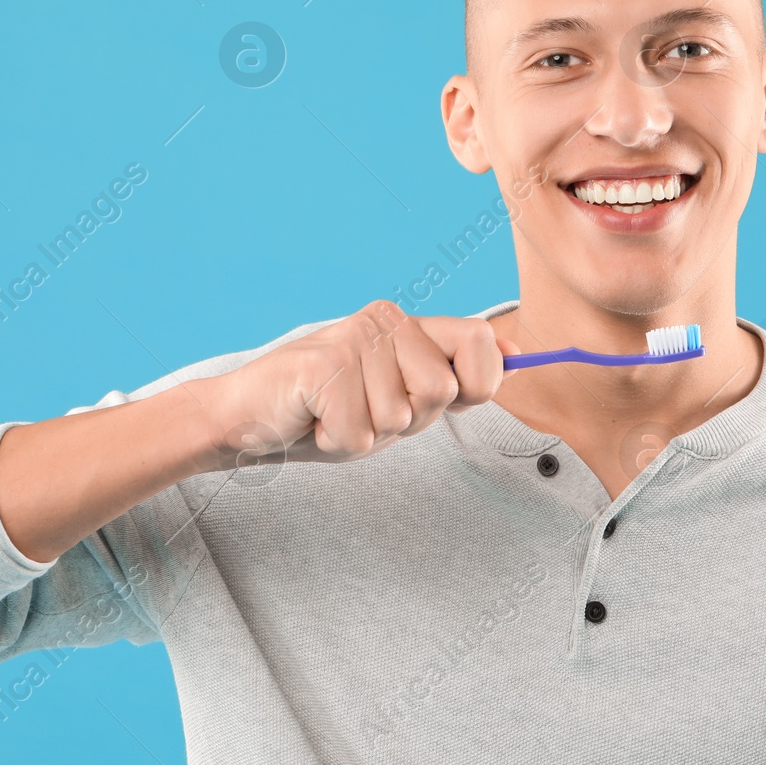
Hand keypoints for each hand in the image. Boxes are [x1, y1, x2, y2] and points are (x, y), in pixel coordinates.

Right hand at [200, 301, 520, 469]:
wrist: (247, 419)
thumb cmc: (325, 411)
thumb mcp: (399, 397)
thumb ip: (452, 376)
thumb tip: (518, 353)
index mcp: (407, 323)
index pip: (479, 343)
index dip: (479, 384)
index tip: (443, 402)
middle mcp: (383, 320)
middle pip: (442, 392)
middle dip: (408, 421)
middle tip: (365, 410)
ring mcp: (352, 340)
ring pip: (400, 419)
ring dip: (367, 434)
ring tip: (334, 414)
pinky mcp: (323, 368)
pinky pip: (360, 435)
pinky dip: (337, 444)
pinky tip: (313, 421)